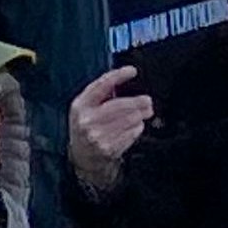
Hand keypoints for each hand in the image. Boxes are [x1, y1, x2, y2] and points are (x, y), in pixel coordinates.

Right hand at [69, 67, 152, 188]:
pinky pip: (131, 133)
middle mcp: (87, 120)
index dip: (118, 76)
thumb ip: (99, 94)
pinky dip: (137, 128)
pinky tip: (134, 127)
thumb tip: (120, 79)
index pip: (100, 86)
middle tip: (147, 101)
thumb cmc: (86, 127)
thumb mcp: (85, 108)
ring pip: (129, 120)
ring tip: (143, 113)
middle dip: (138, 102)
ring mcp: (97, 135)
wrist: (82, 156)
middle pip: (121, 105)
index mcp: (80, 105)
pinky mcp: (109, 147)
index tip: (132, 71)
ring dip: (140, 116)